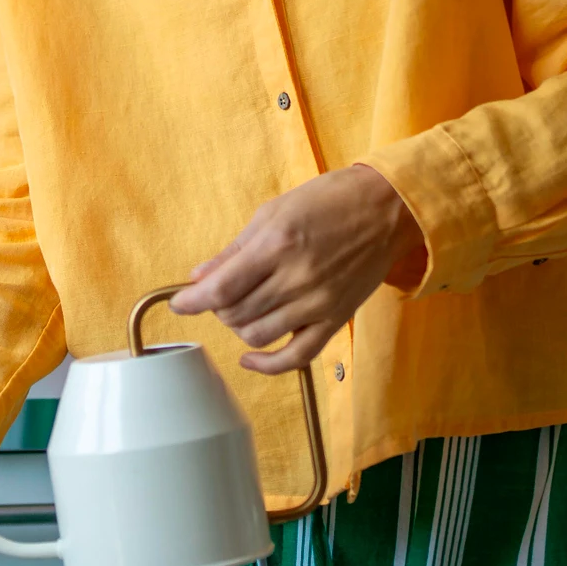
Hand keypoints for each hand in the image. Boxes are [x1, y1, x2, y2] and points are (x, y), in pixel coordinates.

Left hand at [172, 164, 422, 372]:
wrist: (387, 208)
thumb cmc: (329, 200)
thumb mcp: (273, 212)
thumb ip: (235, 249)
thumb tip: (199, 277)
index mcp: (277, 245)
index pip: (220, 289)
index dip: (191, 302)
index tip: (179, 304)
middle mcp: (297, 278)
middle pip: (235, 314)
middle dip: (217, 307)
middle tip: (221, 293)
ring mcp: (318, 302)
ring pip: (258, 335)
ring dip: (239, 327)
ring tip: (242, 309)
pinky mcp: (336, 318)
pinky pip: (297, 356)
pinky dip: (268, 364)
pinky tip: (250, 358)